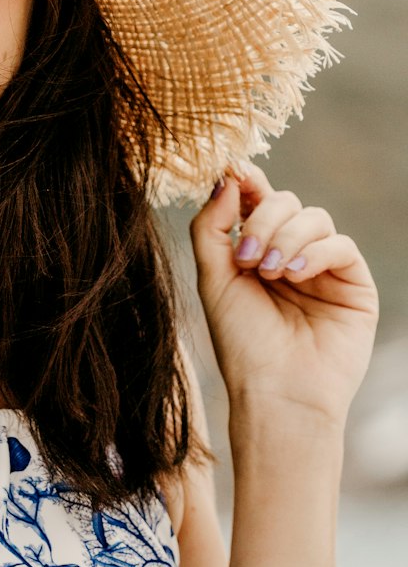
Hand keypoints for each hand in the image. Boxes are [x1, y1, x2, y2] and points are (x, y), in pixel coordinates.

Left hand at [189, 164, 378, 423]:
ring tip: (268, 273)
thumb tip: (227, 176)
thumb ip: (212, 227)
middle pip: (284, 201)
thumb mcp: (214, 281)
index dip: (246, 182)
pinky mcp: (353, 283)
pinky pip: (340, 244)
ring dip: (286, 237)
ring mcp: (323, 268)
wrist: (277, 393)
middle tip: (246, 259)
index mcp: (254, 251)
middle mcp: (289, 254)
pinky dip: (315, 252)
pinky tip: (294, 275)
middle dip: (263, 219)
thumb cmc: (242, 345)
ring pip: (313, 217)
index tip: (234, 172)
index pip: (255, 200)